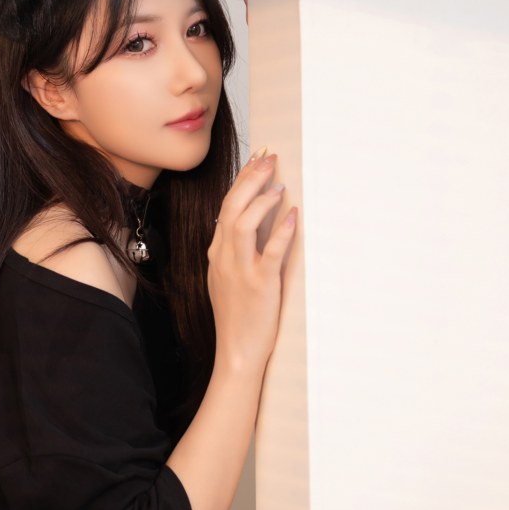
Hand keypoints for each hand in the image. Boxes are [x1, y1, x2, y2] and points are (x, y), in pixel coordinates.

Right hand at [206, 151, 296, 372]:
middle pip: (231, 208)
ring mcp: (239, 270)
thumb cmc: (237, 315)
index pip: (226, 206)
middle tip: (269, 159)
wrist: (237, 350)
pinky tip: (291, 216)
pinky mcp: (259, 284)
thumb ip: (236, 249)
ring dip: (261, 200)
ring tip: (278, 184)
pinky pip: (270, 253)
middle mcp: (224, 257)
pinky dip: (280, 232)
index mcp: (217, 252)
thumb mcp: (227, 277)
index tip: (257, 159)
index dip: (242, 180)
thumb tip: (251, 221)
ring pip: (242, 224)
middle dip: (250, 179)